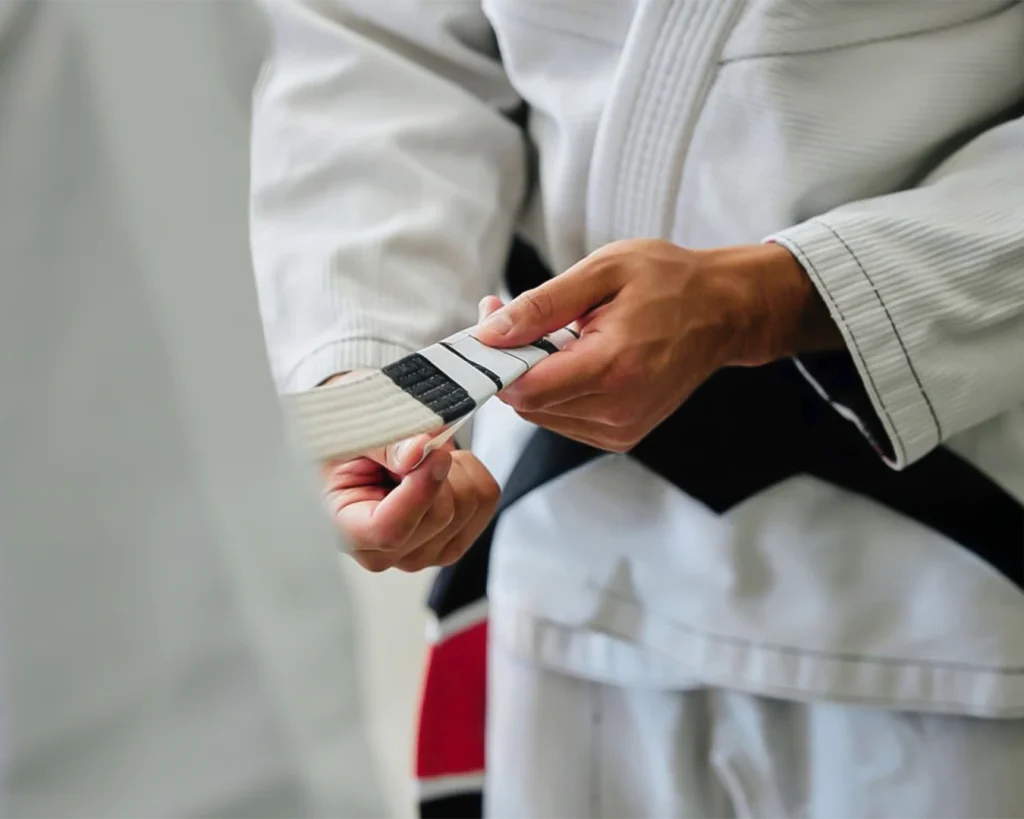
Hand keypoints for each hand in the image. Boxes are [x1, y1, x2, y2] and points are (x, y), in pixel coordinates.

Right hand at [320, 373, 499, 572]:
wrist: (355, 450)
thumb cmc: (345, 447)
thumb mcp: (351, 436)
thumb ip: (383, 445)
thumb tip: (417, 452)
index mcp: (348, 531)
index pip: (391, 530)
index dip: (420, 491)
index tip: (434, 453)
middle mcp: (386, 553)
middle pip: (441, 515)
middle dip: (437, 467)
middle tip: (414, 447)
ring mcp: (423, 552)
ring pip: (468, 506)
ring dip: (454, 468)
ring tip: (421, 459)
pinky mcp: (453, 541)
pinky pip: (486, 500)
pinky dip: (471, 472)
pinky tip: (440, 469)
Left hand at [475, 240, 840, 451]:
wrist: (723, 311)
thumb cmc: (669, 282)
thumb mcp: (603, 272)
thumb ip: (542, 305)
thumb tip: (491, 332)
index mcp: (613, 368)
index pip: (526, 389)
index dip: (496, 361)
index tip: (488, 324)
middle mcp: (618, 409)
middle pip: (528, 404)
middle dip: (509, 363)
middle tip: (510, 316)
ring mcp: (622, 429)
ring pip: (542, 415)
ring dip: (531, 377)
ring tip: (550, 333)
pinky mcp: (622, 435)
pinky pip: (563, 420)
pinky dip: (554, 391)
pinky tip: (570, 358)